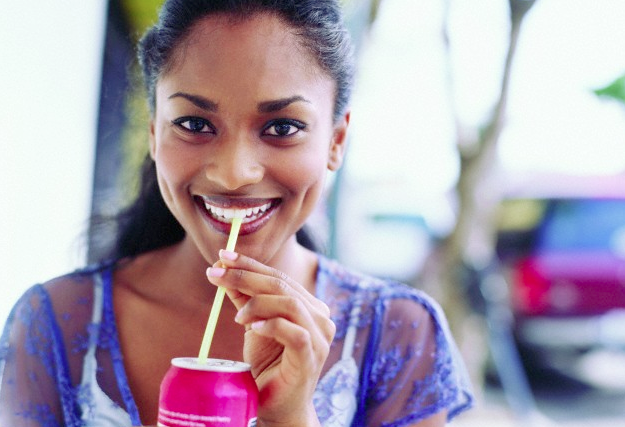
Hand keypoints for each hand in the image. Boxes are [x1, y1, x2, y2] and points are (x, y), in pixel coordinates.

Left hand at [207, 250, 334, 425]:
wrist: (278, 407)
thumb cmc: (269, 366)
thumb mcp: (252, 326)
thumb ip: (244, 299)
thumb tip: (223, 270)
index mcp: (308, 306)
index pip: (279, 277)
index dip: (251, 265)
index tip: (223, 256)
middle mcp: (319, 317)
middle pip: (282, 285)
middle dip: (246, 276)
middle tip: (217, 274)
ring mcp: (319, 337)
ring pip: (289, 304)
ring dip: (257, 303)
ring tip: (237, 317)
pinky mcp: (311, 357)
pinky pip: (295, 333)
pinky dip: (271, 326)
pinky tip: (252, 328)